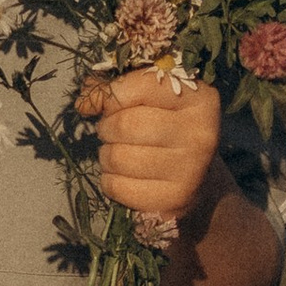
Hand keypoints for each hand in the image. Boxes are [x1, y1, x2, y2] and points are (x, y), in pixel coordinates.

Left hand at [94, 68, 223, 227]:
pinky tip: (123, 175)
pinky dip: (109, 180)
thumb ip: (118, 88)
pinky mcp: (174, 199)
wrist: (196, 177)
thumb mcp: (153, 99)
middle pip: (125, 125)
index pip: (141, 86)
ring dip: (106, 154)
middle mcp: (201, 132)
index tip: (100, 104)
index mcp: (199, 98)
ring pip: (118, 157)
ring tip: (118, 151)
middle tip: (111, 131)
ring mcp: (190, 169)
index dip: (110, 95)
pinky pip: (117, 187)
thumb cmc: (167, 127)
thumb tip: (85, 102)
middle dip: (106, 127)